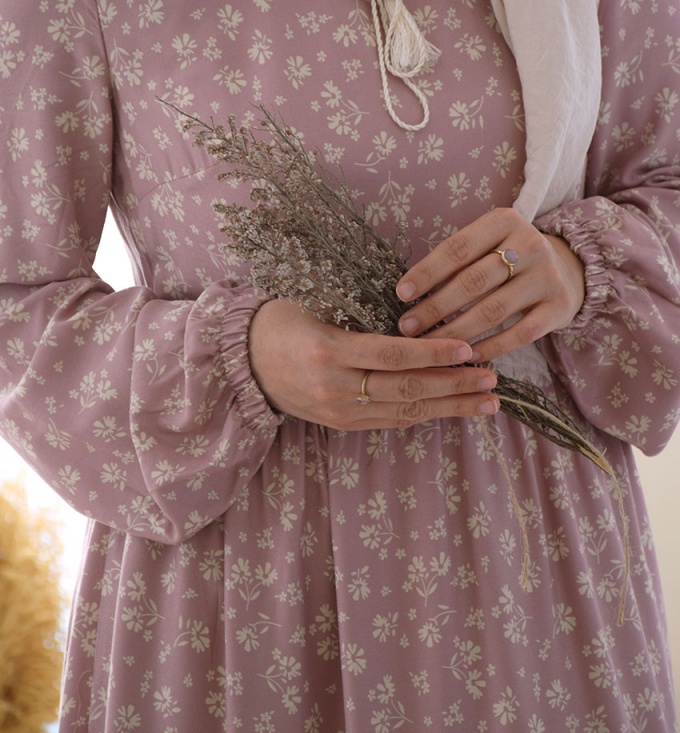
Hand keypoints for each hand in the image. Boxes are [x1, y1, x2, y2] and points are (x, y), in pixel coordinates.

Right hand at [248, 299, 499, 430]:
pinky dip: (425, 413)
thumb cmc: (282, 322)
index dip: (431, 354)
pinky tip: (453, 408)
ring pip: (404, 411)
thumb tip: (419, 317)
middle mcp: (334, 388)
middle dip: (453, 386)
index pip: (390, 356)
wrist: (242, 362)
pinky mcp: (341, 425)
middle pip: (405, 390)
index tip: (467, 349)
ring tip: (487, 401)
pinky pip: (390, 420)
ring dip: (450, 407)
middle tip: (491, 379)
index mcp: (328, 351)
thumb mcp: (316, 308)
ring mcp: (337, 412)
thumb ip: (361, 318)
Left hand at [396, 208, 584, 362]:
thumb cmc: (509, 257)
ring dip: (455, 331)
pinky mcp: (559, 307)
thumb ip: (456, 260)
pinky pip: (518, 334)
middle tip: (407, 327)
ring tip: (429, 345)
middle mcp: (529, 245)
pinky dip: (489, 347)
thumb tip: (409, 292)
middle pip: (472, 281)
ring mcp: (547, 277)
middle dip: (435, 307)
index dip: (427, 273)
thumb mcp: (487, 243)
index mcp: (504, 221)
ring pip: (492, 310)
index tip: (401, 294)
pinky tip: (466, 356)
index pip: (457, 248)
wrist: (568, 268)